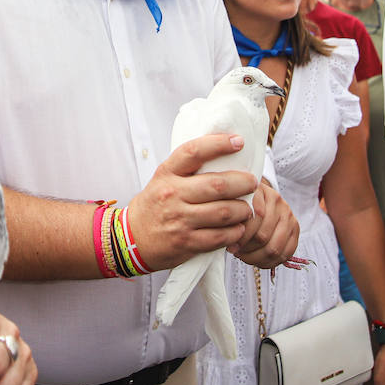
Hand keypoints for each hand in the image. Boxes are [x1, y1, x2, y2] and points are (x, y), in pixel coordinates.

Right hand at [127, 133, 259, 269]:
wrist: (131, 239)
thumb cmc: (154, 205)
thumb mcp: (163, 179)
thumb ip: (187, 168)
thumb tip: (223, 154)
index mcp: (167, 173)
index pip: (194, 152)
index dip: (219, 144)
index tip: (239, 142)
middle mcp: (173, 194)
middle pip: (217, 185)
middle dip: (243, 183)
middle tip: (252, 182)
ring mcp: (180, 220)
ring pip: (223, 212)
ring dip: (243, 210)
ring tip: (247, 208)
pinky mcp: (186, 243)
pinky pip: (220, 237)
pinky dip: (235, 232)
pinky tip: (239, 228)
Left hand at [230, 180, 299, 268]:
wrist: (259, 197)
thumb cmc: (242, 202)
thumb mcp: (233, 201)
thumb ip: (231, 213)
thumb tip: (228, 238)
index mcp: (261, 191)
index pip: (253, 219)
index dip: (240, 236)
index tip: (229, 244)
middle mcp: (278, 201)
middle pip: (263, 236)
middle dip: (246, 248)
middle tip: (235, 252)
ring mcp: (289, 215)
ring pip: (273, 248)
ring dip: (256, 257)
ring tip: (244, 256)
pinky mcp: (295, 229)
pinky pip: (285, 254)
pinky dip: (269, 262)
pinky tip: (257, 260)